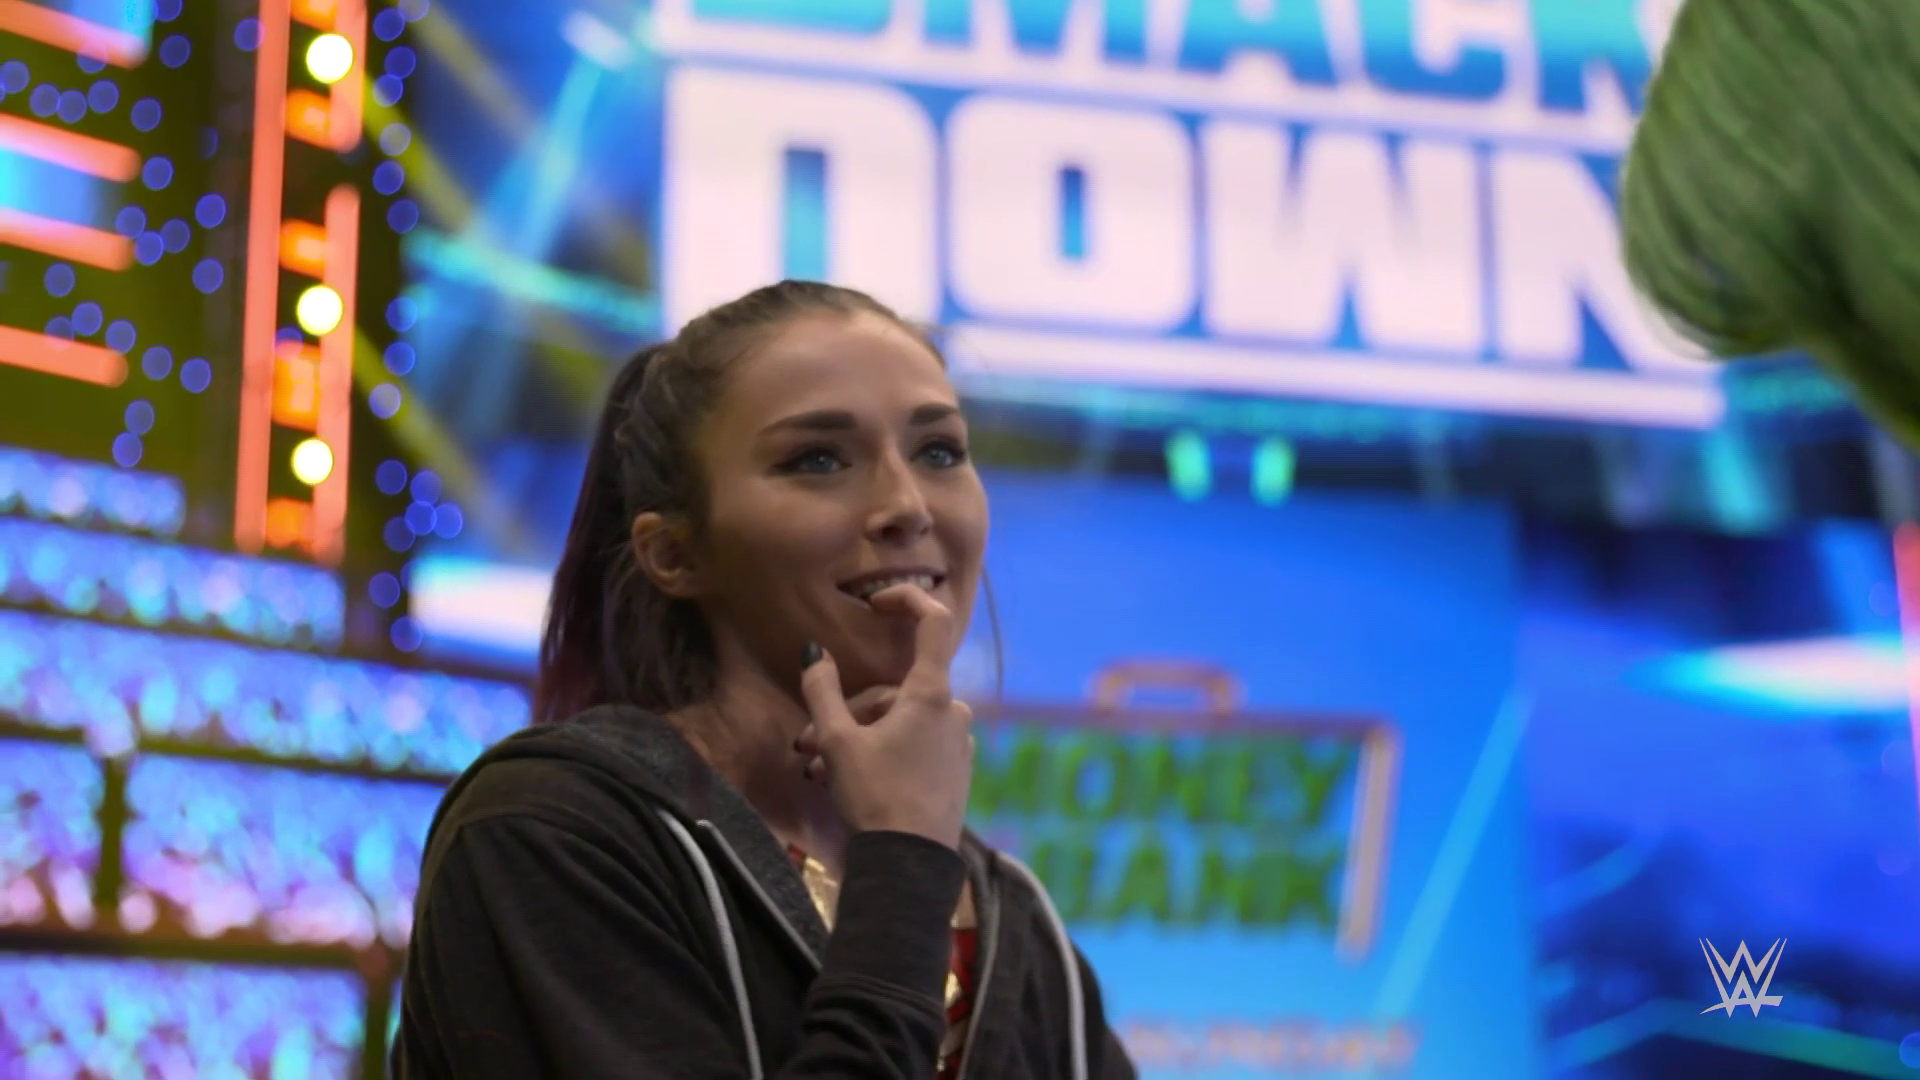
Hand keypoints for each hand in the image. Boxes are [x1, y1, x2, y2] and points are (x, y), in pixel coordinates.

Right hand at [796, 586, 973, 849]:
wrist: (910, 864)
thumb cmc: (875, 794)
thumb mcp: (836, 742)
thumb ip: (823, 692)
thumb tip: (815, 654)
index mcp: (930, 693)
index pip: (934, 621)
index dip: (907, 599)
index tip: (875, 603)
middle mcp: (953, 711)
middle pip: (897, 690)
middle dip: (849, 711)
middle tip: (810, 744)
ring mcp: (958, 744)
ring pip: (901, 723)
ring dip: (859, 739)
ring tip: (820, 771)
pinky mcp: (956, 773)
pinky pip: (915, 748)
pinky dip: (882, 756)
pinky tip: (848, 784)